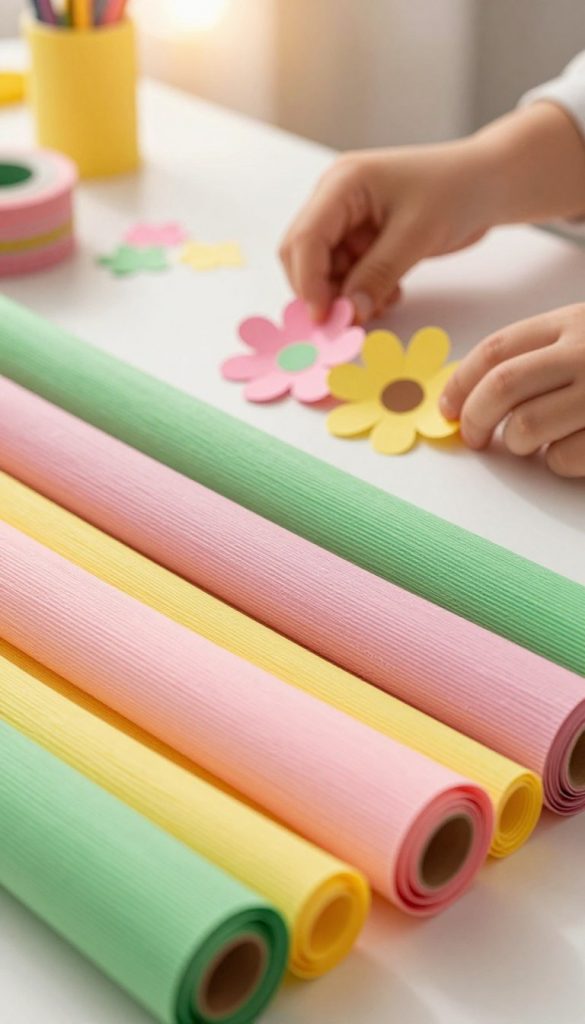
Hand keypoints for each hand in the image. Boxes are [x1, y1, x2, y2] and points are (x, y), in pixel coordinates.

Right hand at [279, 140, 494, 322]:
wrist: (489, 182)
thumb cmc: (457, 191)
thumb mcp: (416, 235)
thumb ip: (378, 275)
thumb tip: (349, 313)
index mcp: (342, 183)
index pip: (305, 238)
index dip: (308, 282)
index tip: (324, 319)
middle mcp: (336, 198)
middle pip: (303, 255)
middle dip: (322, 291)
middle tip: (348, 321)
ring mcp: (348, 218)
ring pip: (325, 270)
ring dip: (346, 296)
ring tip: (381, 304)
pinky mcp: (363, 237)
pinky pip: (347, 273)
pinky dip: (361, 292)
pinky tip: (389, 295)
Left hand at [440, 304, 584, 476]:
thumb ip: (541, 353)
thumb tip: (474, 392)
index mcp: (570, 324)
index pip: (496, 349)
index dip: (460, 383)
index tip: (447, 408)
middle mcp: (584, 353)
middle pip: (501, 385)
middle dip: (475, 418)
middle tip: (474, 437)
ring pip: (526, 426)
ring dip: (518, 443)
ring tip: (538, 442)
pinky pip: (562, 458)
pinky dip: (557, 462)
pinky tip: (573, 449)